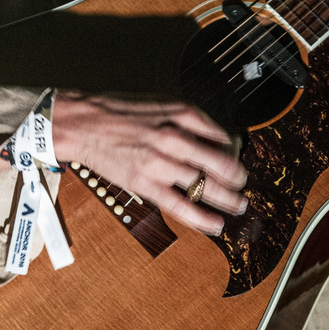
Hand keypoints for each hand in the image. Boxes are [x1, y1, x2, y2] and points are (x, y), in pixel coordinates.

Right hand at [51, 92, 247, 234]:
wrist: (84, 124)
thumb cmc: (121, 113)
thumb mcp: (162, 104)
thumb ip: (192, 120)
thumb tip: (220, 139)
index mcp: (181, 117)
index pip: (222, 139)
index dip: (235, 153)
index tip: (237, 160)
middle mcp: (175, 139)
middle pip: (221, 165)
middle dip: (239, 179)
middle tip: (244, 185)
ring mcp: (161, 164)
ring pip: (206, 187)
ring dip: (229, 200)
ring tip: (239, 206)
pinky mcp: (146, 185)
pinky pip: (181, 207)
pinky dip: (202, 219)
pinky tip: (216, 225)